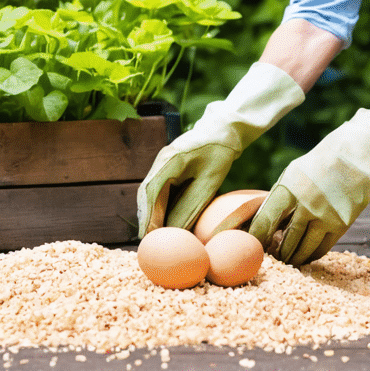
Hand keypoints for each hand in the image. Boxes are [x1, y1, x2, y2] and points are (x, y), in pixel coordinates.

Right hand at [137, 62, 303, 232]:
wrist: (224, 128)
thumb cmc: (219, 151)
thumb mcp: (210, 180)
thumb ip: (192, 205)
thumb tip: (177, 231)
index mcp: (168, 160)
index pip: (149, 192)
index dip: (147, 216)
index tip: (148, 237)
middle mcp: (160, 161)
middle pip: (145, 194)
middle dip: (146, 218)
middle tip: (148, 242)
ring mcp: (162, 163)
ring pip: (150, 192)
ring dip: (151, 213)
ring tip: (154, 236)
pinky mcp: (168, 166)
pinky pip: (158, 189)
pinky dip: (158, 205)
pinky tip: (164, 220)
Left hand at [248, 108, 369, 264]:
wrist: (359, 155)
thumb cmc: (320, 162)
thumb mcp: (293, 173)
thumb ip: (280, 197)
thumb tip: (267, 222)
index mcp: (289, 189)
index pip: (265, 221)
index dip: (257, 237)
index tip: (253, 245)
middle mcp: (306, 205)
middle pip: (285, 240)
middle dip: (277, 252)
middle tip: (272, 257)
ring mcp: (325, 217)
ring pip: (304, 249)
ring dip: (294, 257)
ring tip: (287, 259)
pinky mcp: (341, 224)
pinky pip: (322, 248)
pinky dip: (312, 254)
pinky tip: (307, 255)